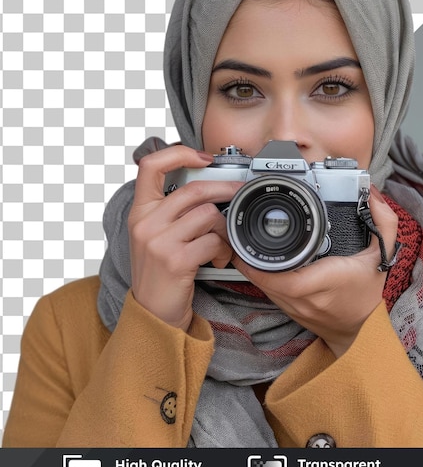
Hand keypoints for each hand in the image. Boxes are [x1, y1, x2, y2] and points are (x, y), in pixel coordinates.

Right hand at [127, 145, 242, 331]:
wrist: (152, 313)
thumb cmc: (159, 272)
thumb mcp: (153, 236)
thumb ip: (170, 211)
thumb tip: (208, 187)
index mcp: (140, 212)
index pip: (150, 166)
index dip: (178, 154)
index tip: (202, 157)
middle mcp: (145, 223)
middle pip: (194, 189)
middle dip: (224, 188)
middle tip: (238, 192)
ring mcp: (159, 241)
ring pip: (208, 214)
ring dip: (224, 229)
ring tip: (223, 243)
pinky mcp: (176, 260)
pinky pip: (213, 241)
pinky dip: (224, 250)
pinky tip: (220, 259)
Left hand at [231, 186, 397, 356]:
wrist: (363, 331)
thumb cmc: (368, 293)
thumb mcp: (383, 255)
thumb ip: (383, 222)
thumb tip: (371, 194)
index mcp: (329, 281)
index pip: (289, 280)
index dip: (263, 266)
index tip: (252, 245)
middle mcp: (309, 298)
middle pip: (267, 282)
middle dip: (249, 259)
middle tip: (239, 234)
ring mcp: (296, 308)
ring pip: (263, 288)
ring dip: (251, 268)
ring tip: (242, 244)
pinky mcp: (290, 311)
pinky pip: (269, 293)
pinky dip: (260, 277)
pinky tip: (257, 261)